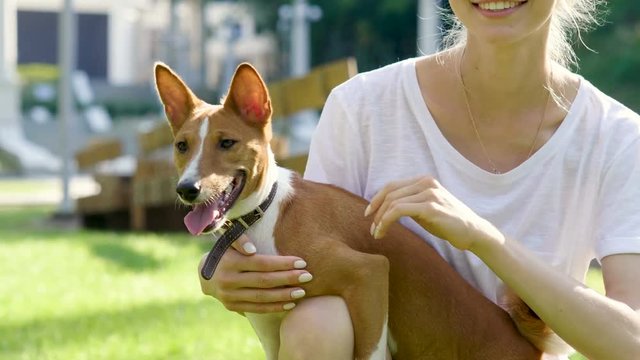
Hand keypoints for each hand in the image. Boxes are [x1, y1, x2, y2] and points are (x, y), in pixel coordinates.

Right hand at [198, 234, 312, 313]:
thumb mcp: (229, 241)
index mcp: (230, 261)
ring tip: (302, 291)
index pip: (261, 263)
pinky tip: (291, 303)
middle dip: (288, 279)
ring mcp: (230, 295)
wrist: (206, 275)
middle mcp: (228, 280)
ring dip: (284, 295)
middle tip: (308, 276)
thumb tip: (251, 248)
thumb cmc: (227, 252)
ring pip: (261, 297)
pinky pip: (257, 309)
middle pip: (264, 281)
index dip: (282, 263)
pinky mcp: (233, 306)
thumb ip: (240, 239)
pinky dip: (275, 307)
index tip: (301, 262)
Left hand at [365, 176, 501, 250]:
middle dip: (376, 211)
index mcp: (424, 181)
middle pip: (390, 193)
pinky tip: (383, 232)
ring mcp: (429, 193)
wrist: (473, 232)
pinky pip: (399, 211)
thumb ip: (410, 203)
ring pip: (393, 203)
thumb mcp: (425, 208)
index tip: (368, 214)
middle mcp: (426, 183)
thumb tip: (386, 208)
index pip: (392, 186)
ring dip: (380, 219)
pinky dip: (386, 221)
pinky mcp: (430, 207)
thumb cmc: (448, 222)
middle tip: (372, 229)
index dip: (376, 199)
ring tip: (377, 233)